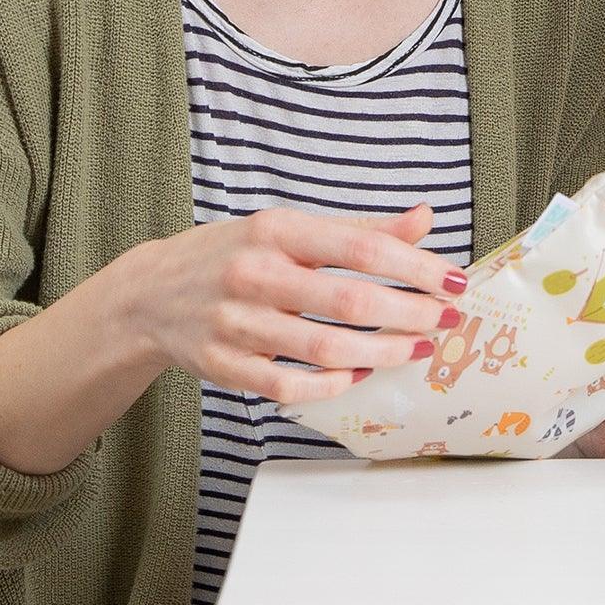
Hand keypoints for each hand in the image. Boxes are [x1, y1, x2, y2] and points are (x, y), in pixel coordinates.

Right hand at [114, 203, 470, 406]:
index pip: (359, 248)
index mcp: (276, 231)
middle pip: (348, 301)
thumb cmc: (234, 254)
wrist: (150, 293)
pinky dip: (331, 384)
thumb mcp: (290, 228)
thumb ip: (359, 229)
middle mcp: (254, 275)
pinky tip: (359, 373)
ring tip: (415, 350)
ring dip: (381, 353)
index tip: (453, 281)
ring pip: (323, 349)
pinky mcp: (223, 367)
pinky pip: (288, 387)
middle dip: (408, 314)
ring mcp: (235, 324)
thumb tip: (426, 218)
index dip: (414, 266)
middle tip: (445, 321)